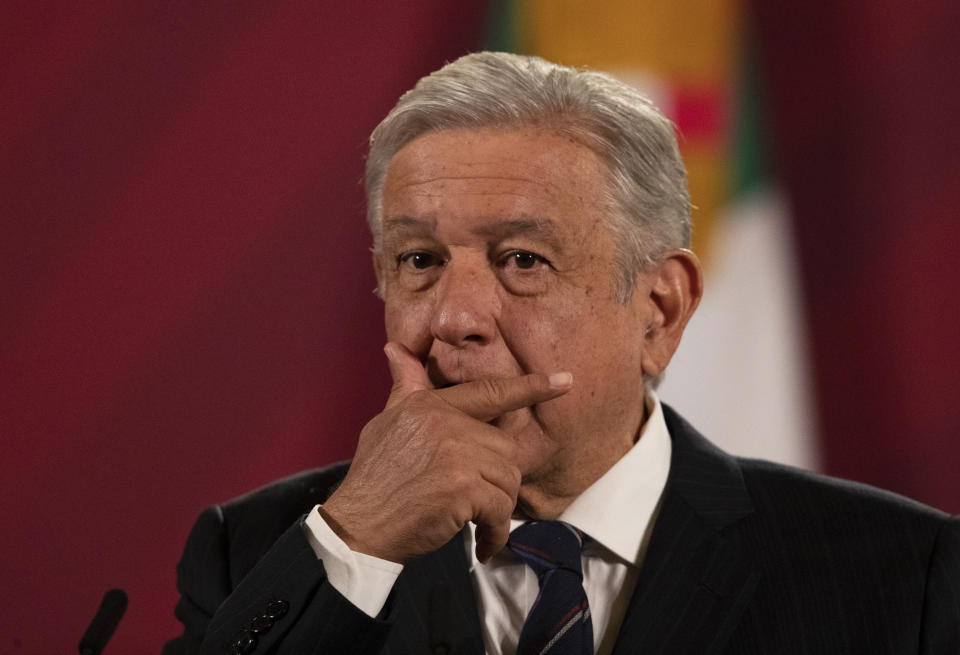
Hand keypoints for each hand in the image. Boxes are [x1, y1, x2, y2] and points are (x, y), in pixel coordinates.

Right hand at [320, 342, 571, 563]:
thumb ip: (405, 388)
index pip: (490, 391)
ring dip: (497, 508)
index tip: (564, 381)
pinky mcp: (462, 487)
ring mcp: (456, 453)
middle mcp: (446, 422)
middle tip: (478, 501)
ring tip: (474, 522)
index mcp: (431, 405)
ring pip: (508, 479)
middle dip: (498, 479)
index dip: (531, 386)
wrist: (356, 524)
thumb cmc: (373, 478)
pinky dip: (494, 532)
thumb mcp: (386, 422)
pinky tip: (481, 543)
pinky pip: (500, 509)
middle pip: (505, 448)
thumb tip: (395, 349)